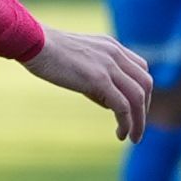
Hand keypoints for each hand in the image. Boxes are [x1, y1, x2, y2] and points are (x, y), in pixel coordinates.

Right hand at [23, 28, 153, 140]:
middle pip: (146, 84)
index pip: (141, 69)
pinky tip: (121, 135)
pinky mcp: (99, 79)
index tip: (136, 109)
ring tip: (134, 138)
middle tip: (137, 127)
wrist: (34, 42)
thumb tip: (108, 102)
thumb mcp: (80, 60)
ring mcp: (109, 66)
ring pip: (138, 97)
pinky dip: (126, 123)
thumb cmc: (48, 52)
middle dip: (145, 108)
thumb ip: (97, 76)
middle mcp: (116, 54)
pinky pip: (122, 106)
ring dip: (139, 121)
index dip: (143, 91)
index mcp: (112, 47)